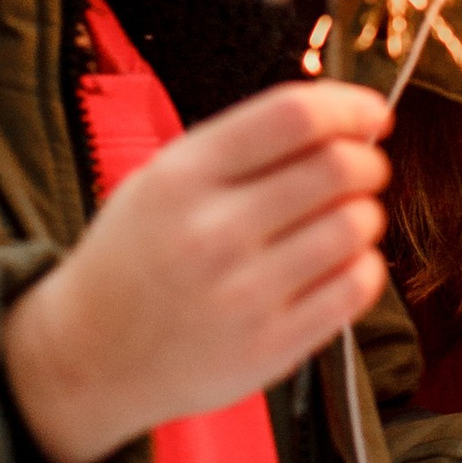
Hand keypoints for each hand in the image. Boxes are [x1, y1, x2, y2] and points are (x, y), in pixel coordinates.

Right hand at [3, 80, 390, 462]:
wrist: (88, 356)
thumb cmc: (136, 258)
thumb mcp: (161, 180)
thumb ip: (243, 146)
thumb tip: (345, 119)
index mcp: (183, 177)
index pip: (292, 117)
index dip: (349, 105)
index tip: (373, 111)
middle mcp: (213, 232)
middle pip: (337, 168)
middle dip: (368, 160)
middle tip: (364, 168)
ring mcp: (244, 295)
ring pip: (355, 226)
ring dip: (365, 214)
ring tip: (342, 221)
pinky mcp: (271, 347)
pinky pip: (356, 286)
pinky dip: (363, 265)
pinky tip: (338, 264)